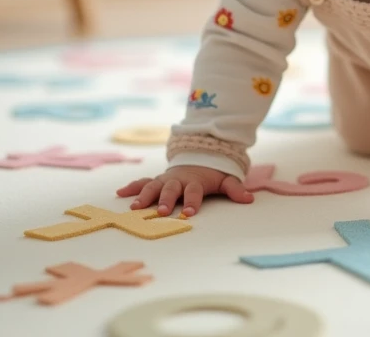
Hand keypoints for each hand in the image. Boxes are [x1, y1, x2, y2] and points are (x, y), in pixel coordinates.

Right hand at [116, 165, 251, 217]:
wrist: (199, 157)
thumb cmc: (212, 174)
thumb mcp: (225, 179)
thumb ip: (235, 189)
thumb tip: (249, 199)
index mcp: (195, 181)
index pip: (194, 191)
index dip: (193, 201)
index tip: (191, 212)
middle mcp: (178, 180)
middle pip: (171, 189)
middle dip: (166, 200)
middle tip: (162, 211)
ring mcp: (166, 179)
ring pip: (154, 186)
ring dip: (144, 195)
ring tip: (135, 208)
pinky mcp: (157, 180)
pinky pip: (143, 182)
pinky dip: (132, 187)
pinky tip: (120, 194)